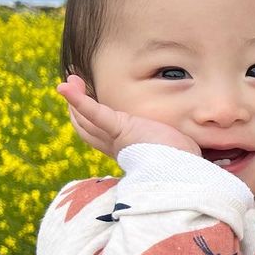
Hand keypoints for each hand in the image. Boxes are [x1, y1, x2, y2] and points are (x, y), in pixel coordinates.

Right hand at [57, 74, 201, 159]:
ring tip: (70, 80)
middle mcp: (117, 147)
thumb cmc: (184, 166)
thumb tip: (189, 146)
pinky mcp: (122, 130)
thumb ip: (171, 144)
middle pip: (86, 127)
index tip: (87, 105)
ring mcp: (117, 138)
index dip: (89, 119)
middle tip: (71, 83)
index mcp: (127, 151)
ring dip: (76, 99)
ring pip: (87, 120)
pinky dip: (80, 101)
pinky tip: (64, 87)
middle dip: (76, 107)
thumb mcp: (174, 150)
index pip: (100, 135)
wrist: (185, 174)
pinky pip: (97, 114)